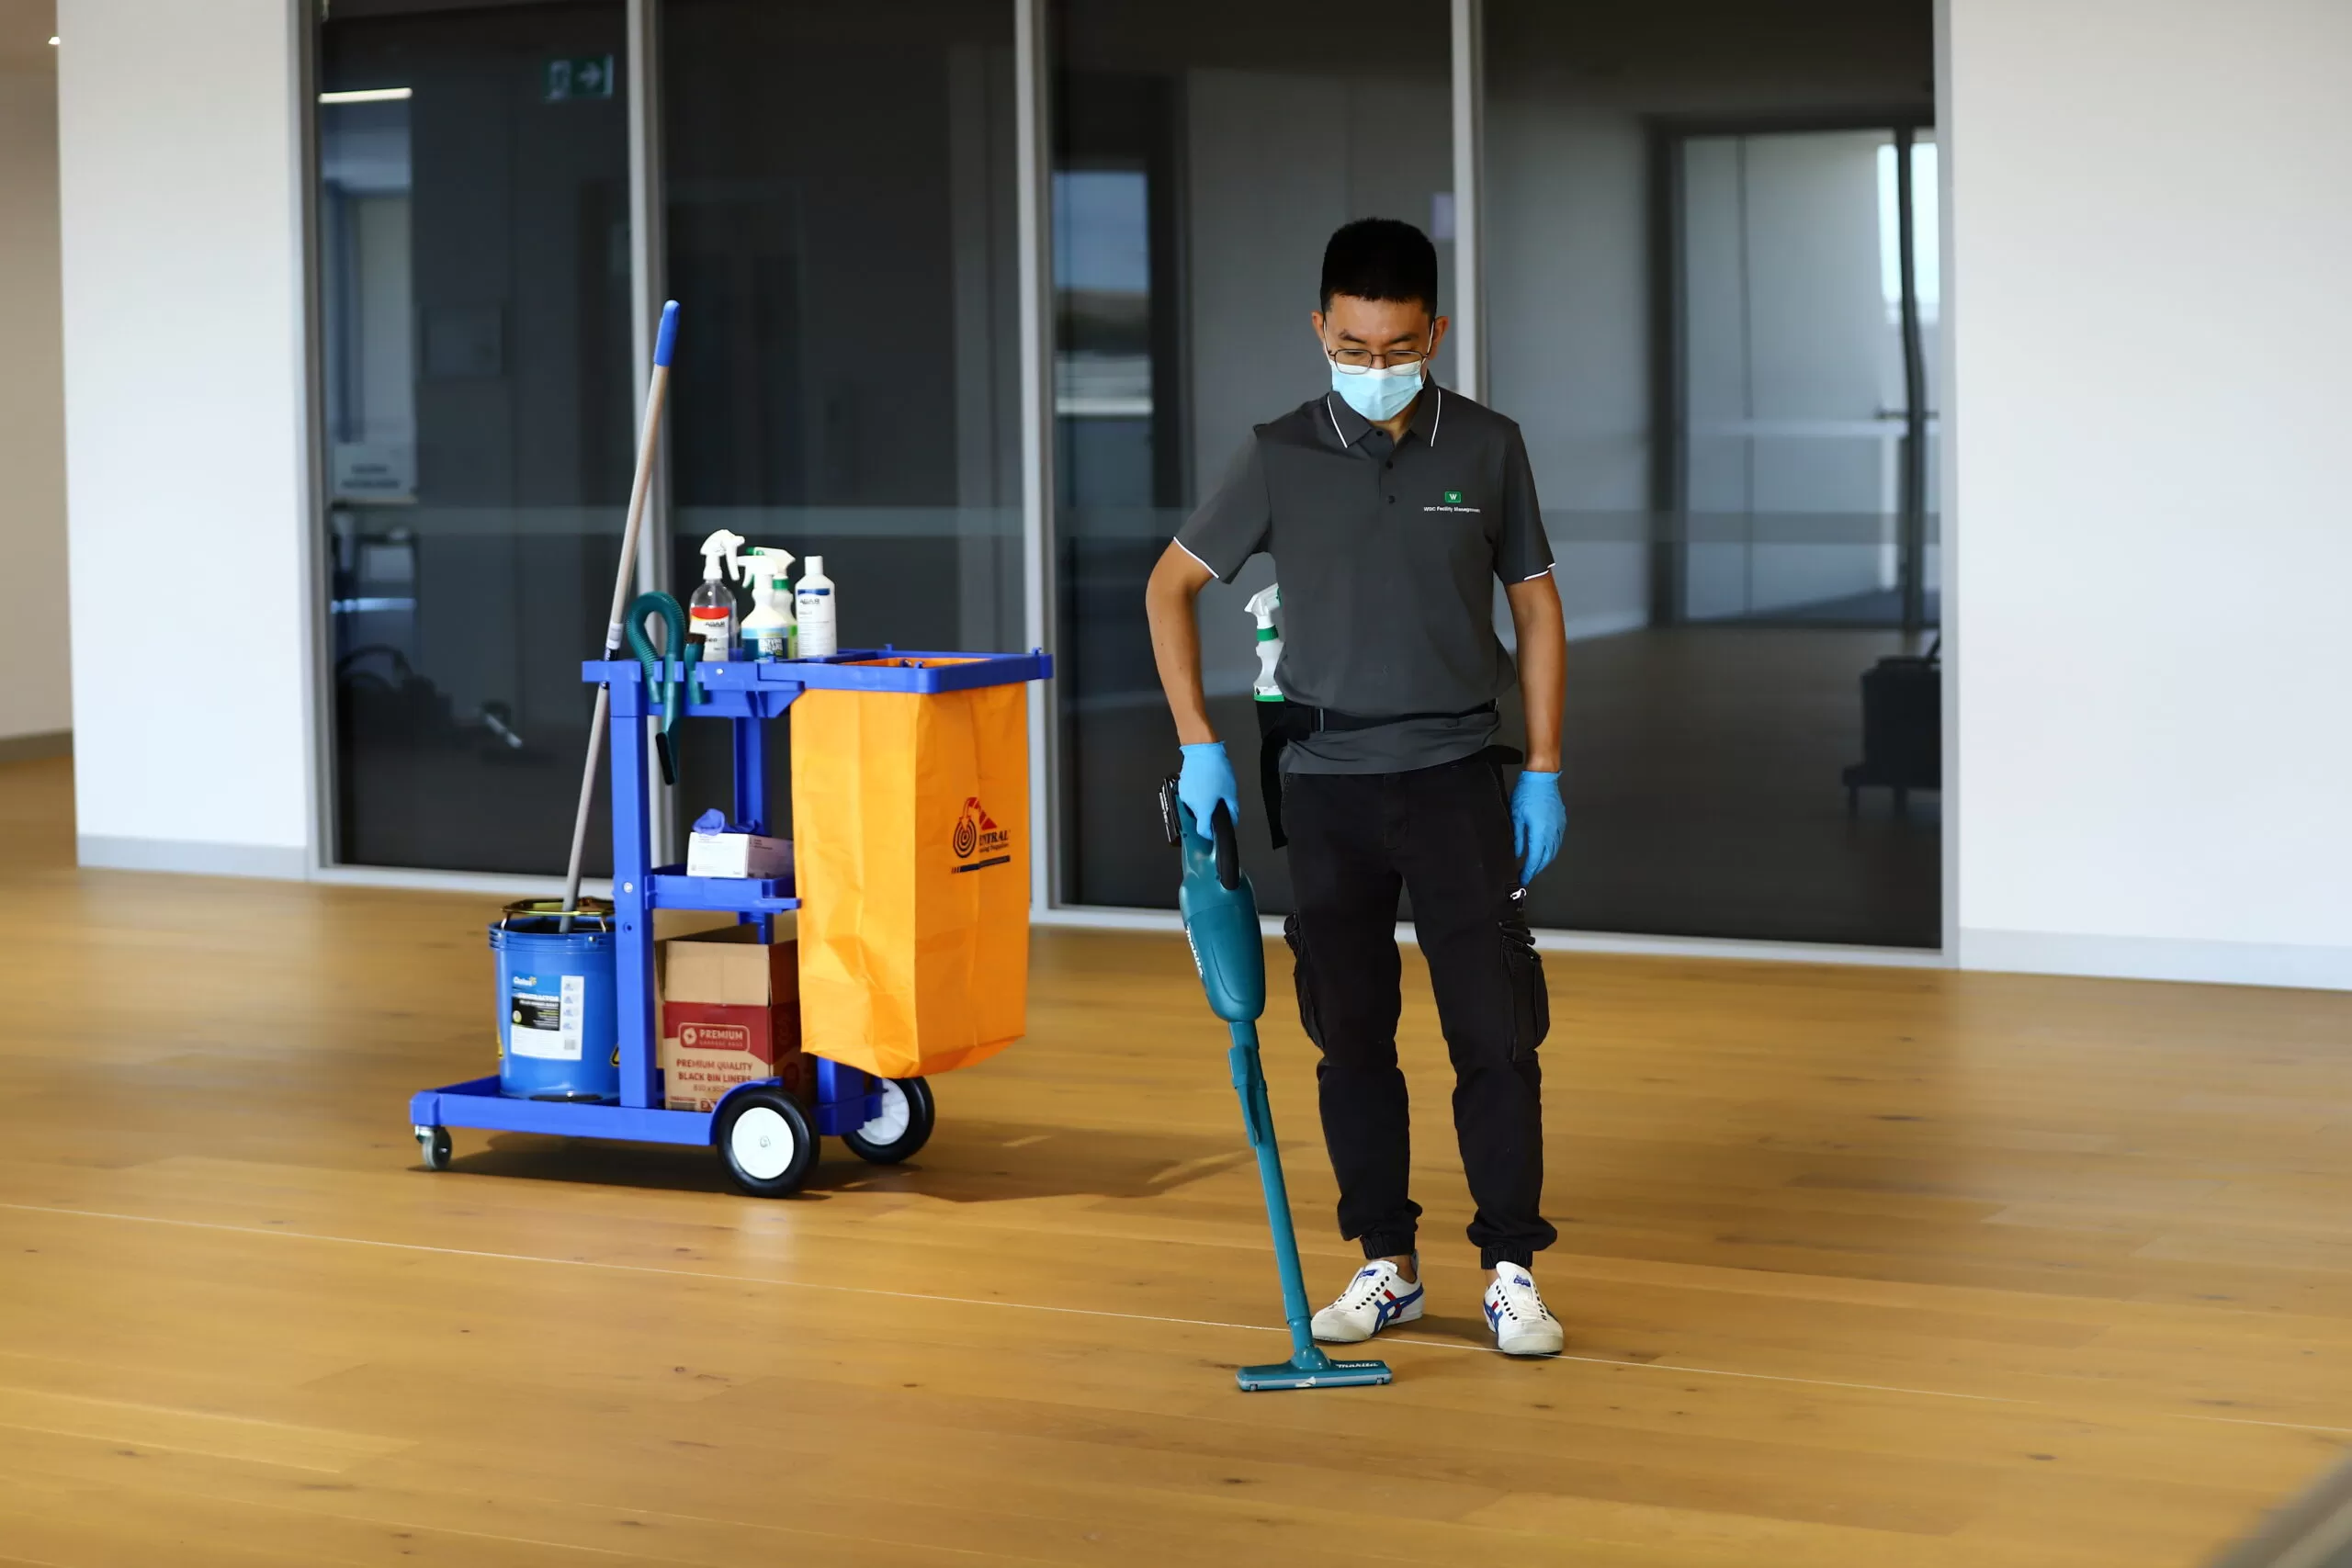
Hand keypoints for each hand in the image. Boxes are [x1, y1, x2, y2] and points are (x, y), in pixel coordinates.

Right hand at [1178, 742, 1240, 837]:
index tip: (1215, 832)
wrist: (1202, 750)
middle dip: (1209, 814)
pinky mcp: (1181, 787)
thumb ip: (1232, 810)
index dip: (1209, 835)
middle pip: (1200, 817)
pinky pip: (1191, 797)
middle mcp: (1191, 805)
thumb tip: (1232, 821)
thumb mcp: (1231, 791)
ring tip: (1212, 791)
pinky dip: (1197, 795)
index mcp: (1203, 808)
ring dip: (1203, 804)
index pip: (1202, 831)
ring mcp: (1184, 796)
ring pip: (1195, 807)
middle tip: (1219, 803)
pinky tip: (1204, 784)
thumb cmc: (1218, 771)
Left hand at [1511, 769, 1564, 884]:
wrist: (1542, 778)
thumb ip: (1518, 837)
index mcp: (1540, 833)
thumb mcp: (1516, 816)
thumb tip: (1517, 853)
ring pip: (1554, 850)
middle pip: (1546, 858)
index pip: (1535, 859)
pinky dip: (1552, 849)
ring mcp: (1559, 827)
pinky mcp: (1561, 821)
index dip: (1529, 871)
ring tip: (1535, 865)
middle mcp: (1552, 833)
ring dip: (1545, 860)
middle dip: (1537, 868)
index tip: (1523, 879)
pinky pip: (1558, 841)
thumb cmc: (1526, 794)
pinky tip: (1546, 850)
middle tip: (1527, 874)